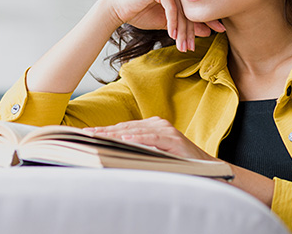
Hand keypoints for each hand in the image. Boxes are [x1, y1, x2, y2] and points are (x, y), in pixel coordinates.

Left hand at [84, 117, 216, 161]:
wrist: (204, 167)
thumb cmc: (177, 162)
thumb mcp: (154, 154)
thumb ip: (138, 149)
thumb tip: (114, 151)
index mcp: (152, 126)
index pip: (123, 128)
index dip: (105, 130)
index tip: (88, 134)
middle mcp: (158, 124)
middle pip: (126, 128)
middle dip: (105, 131)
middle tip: (87, 134)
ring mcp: (166, 130)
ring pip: (135, 131)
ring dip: (115, 134)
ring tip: (98, 136)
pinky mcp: (173, 139)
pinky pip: (151, 138)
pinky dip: (137, 139)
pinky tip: (123, 140)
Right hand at [104, 0, 224, 51]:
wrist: (119, 10)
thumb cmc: (142, 14)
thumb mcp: (169, 24)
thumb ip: (186, 25)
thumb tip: (207, 32)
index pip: (198, 5)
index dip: (208, 19)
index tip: (218, 31)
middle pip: (191, 9)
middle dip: (192, 31)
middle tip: (193, 47)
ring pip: (182, 10)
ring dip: (182, 31)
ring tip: (183, 46)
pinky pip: (171, 7)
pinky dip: (172, 23)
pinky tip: (172, 35)